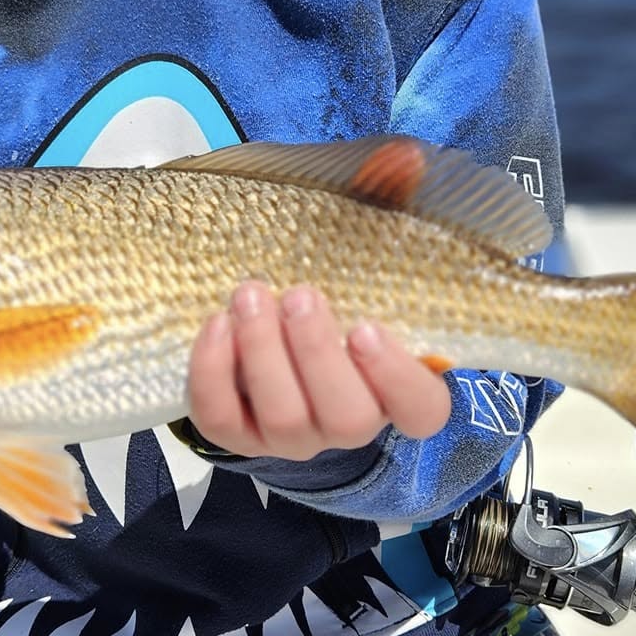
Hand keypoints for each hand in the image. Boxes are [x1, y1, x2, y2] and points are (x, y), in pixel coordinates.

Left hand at [186, 282, 451, 461]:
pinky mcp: (240, 436)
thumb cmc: (333, 312)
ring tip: (250, 295)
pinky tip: (217, 323)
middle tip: (300, 296)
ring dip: (263, 351)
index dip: (396, 376)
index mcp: (395, 395)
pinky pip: (221, 419)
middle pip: (348, 419)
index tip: (365, 326)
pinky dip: (213, 371)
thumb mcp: (360, 293)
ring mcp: (293, 439)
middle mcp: (348, 427)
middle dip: (317, 352)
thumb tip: (385, 196)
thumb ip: (372, 272)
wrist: (274, 350)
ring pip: (283, 418)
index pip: (421, 410)